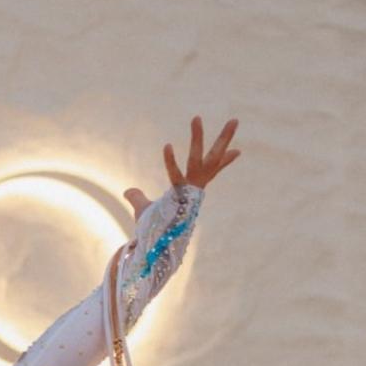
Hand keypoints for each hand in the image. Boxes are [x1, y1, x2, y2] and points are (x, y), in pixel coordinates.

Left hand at [123, 114, 239, 221]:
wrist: (154, 249)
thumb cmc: (152, 231)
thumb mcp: (145, 208)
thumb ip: (138, 197)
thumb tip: (128, 191)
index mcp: (192, 191)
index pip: (212, 172)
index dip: (225, 162)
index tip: (238, 151)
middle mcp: (195, 189)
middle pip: (213, 159)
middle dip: (223, 139)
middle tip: (235, 119)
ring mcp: (189, 191)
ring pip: (197, 160)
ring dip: (197, 138)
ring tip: (196, 117)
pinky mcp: (179, 197)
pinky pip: (176, 176)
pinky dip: (170, 163)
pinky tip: (166, 146)